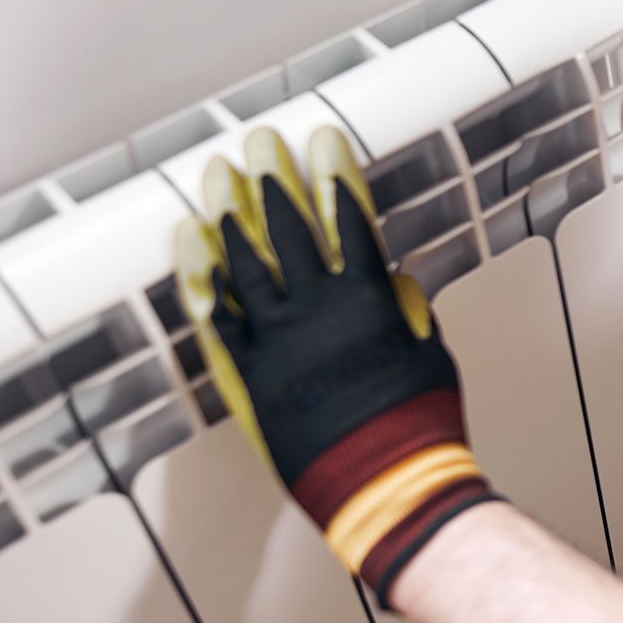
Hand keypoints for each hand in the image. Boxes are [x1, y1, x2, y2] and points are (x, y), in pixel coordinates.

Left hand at [174, 126, 499, 604]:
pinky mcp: (248, 374)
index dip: (335, 175)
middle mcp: (317, 309)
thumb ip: (409, 313)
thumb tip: (397, 281)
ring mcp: (277, 339)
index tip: (323, 140)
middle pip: (288, 229)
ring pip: (244, 262)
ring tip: (219, 177)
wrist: (383, 482)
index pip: (348, 219)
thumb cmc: (417, 424)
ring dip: (229, 215)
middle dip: (274, 179)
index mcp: (369, 299)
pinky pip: (218, 316)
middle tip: (260, 143)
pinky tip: (191, 245)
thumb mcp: (431, 356)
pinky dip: (203, 277)